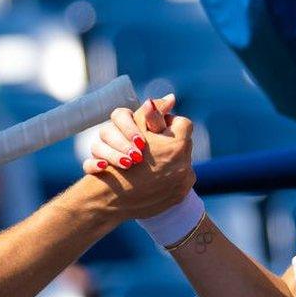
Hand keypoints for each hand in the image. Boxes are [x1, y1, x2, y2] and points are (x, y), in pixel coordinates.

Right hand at [82, 94, 175, 173]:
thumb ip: (160, 118)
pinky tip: (104, 168)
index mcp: (126, 125)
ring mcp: (102, 155)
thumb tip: (171, 98)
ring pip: (96, 147)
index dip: (130, 127)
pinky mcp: (98, 174)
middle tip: (137, 156)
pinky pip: (88, 165)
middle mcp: (112, 138)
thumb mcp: (160, 137)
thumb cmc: (156, 160)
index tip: (142, 141)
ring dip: (113, 154)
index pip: (120, 115)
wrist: (139, 196)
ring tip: (128, 164)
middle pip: (107, 131)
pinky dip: (94, 165)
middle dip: (123, 143)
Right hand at [84, 97, 194, 219]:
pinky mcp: (178, 197)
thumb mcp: (134, 128)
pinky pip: (179, 181)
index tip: (153, 130)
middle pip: (182, 143)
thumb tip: (171, 98)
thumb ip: (153, 114)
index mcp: (177, 145)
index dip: (166, 124)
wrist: (110, 198)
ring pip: (181, 162)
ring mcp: (183, 183)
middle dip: (166, 143)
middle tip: (149, 147)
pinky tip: (152, 178)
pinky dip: (168, 178)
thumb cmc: (118, 156)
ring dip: (168, 160)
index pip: (181, 124)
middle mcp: (185, 164)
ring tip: (150, 163)